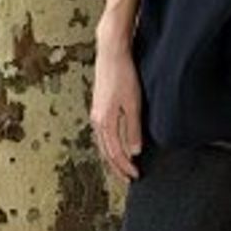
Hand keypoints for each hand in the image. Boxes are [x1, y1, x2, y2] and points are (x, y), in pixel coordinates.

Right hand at [91, 37, 143, 182]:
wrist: (111, 52)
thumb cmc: (123, 75)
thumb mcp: (133, 103)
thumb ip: (133, 128)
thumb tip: (134, 151)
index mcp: (105, 122)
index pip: (115, 153)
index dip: (124, 167)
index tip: (135, 176)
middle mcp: (97, 120)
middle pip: (105, 152)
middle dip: (116, 167)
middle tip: (127, 178)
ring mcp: (96, 113)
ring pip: (102, 143)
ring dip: (112, 156)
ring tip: (122, 165)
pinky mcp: (98, 105)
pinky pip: (102, 133)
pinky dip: (108, 144)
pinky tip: (115, 143)